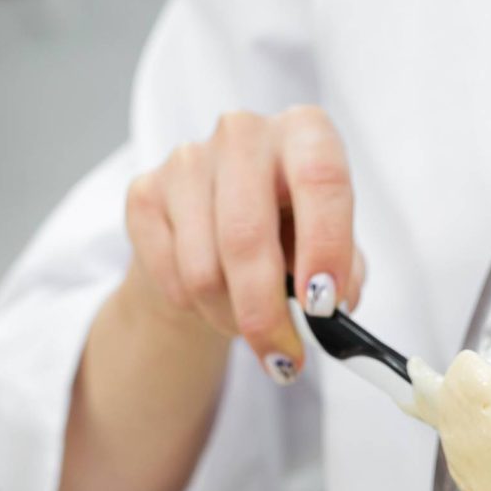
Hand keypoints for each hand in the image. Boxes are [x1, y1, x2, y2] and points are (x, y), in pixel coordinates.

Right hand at [122, 105, 366, 385]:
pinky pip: (172, 278)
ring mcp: (188, 160)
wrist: (217, 226)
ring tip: (247, 321)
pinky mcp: (145, 193)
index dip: (326, 246)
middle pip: (246, 237)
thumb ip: (345, 272)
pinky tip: (211, 299)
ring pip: (203, 271)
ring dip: (230, 318)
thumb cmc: (288, 232)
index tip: (325, 305)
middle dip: (265, 313)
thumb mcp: (334, 245)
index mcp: (305, 132)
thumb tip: (338, 306)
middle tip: (284, 358)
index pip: (320, 179)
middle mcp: (244, 133)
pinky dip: (196, 308)